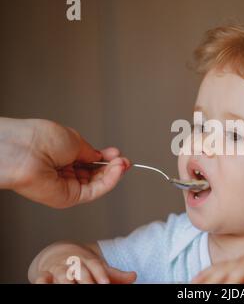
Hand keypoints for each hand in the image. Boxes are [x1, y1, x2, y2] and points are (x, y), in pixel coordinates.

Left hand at [0, 118, 129, 207]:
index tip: (118, 154)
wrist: (23, 151)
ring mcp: (66, 186)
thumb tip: (101, 156)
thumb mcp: (74, 140)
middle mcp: (64, 171)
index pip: (90, 160)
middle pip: (96, 173)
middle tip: (124, 160)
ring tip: (122, 164)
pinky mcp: (68, 198)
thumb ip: (91, 152)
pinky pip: (94, 192)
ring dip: (113, 174)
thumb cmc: (39, 140)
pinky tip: (117, 171)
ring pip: (97, 184)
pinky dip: (109, 182)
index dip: (106, 157)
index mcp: (63, 155)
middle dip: (113, 166)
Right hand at [30, 243, 136, 283]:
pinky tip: (45, 283)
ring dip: (65, 282)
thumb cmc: (84, 265)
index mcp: (87, 260)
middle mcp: (72, 263)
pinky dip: (42, 281)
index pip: (95, 265)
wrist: (59, 253)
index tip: (106, 283)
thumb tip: (134, 276)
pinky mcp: (44, 275)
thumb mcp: (99, 268)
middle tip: (92, 289)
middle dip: (85, 281)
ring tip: (69, 288)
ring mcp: (57, 269)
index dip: (100, 274)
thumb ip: (115, 274)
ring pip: (61, 275)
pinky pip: (42, 278)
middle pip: (79, 271)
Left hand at [192, 240, 243, 283]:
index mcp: (232, 266)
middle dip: (212, 281)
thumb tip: (203, 283)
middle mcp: (241, 264)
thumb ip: (225, 277)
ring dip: (233, 279)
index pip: (212, 273)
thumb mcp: (242, 271)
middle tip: (201, 290)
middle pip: (223, 272)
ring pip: (243, 270)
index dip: (201, 279)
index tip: (190, 286)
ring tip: (228, 287)